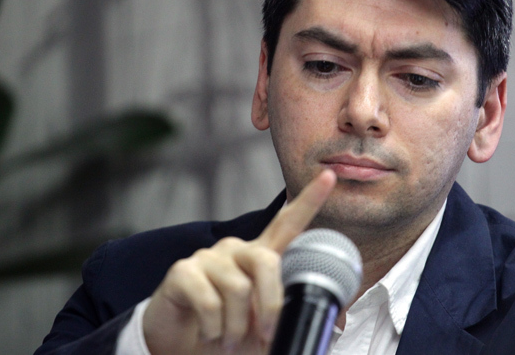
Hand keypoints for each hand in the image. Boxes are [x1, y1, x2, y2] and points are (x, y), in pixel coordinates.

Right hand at [142, 170, 336, 353]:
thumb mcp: (265, 327)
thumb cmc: (229, 334)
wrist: (181, 347)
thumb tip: (332, 324)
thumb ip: (290, 316)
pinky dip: (214, 329)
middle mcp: (236, 250)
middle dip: (272, 304)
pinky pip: (209, 302)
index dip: (309, 200)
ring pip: (238, 288)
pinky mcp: (183, 272)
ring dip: (238, 327)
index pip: (287, 223)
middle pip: (266, 261)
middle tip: (267, 336)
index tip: (329, 176)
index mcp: (260, 258)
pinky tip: (210, 334)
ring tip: (230, 341)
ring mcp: (209, 258)